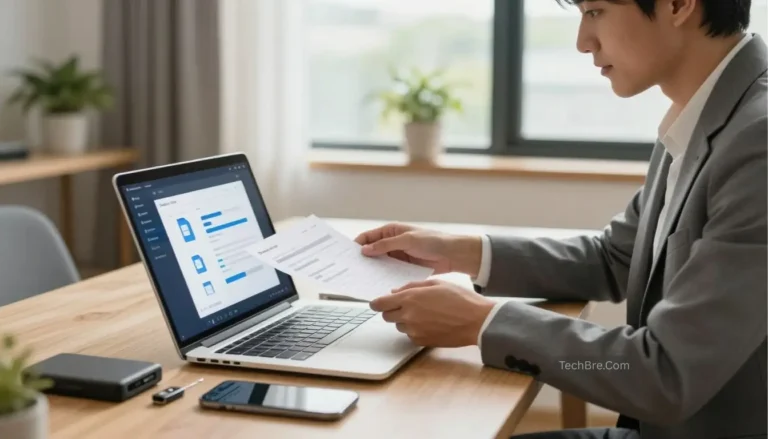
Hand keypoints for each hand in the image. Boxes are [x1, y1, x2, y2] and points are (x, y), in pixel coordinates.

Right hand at [354, 223, 482, 276]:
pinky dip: (382, 277)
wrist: (453, 255)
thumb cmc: (433, 241)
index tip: (347, 255)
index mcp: (391, 231)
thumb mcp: (408, 240)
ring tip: (360, 279)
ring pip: (379, 264)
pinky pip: (389, 273)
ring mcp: (397, 256)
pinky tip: (376, 284)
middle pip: (371, 251)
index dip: (357, 245)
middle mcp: (392, 243)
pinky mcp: (403, 268)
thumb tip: (365, 250)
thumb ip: (386, 245)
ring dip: (372, 270)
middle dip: (362, 259)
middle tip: (351, 270)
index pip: (368, 237)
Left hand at [369, 279, 495, 346]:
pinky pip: (410, 335)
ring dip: (405, 320)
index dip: (376, 303)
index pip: (380, 303)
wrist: (477, 321)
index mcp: (410, 298)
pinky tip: (430, 323)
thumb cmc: (460, 299)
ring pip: (399, 326)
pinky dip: (415, 330)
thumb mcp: (436, 283)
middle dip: (392, 310)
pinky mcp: (421, 341)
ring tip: (424, 313)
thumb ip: (412, 286)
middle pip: (386, 316)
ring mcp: (414, 331)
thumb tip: (394, 292)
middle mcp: (408, 316)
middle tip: (406, 305)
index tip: (377, 303)